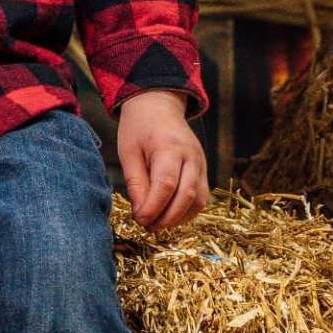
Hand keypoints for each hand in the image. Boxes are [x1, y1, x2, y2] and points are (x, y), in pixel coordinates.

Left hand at [114, 92, 208, 231]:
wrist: (158, 105)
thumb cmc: (139, 128)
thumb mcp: (129, 152)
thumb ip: (136, 183)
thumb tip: (141, 213)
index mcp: (169, 147)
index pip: (166, 184)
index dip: (153, 207)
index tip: (139, 219)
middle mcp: (191, 156)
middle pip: (187, 195)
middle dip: (166, 218)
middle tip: (147, 226)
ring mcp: (201, 163)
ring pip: (199, 200)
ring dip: (179, 218)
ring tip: (157, 223)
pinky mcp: (204, 170)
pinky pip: (202, 197)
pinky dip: (187, 211)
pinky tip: (169, 215)